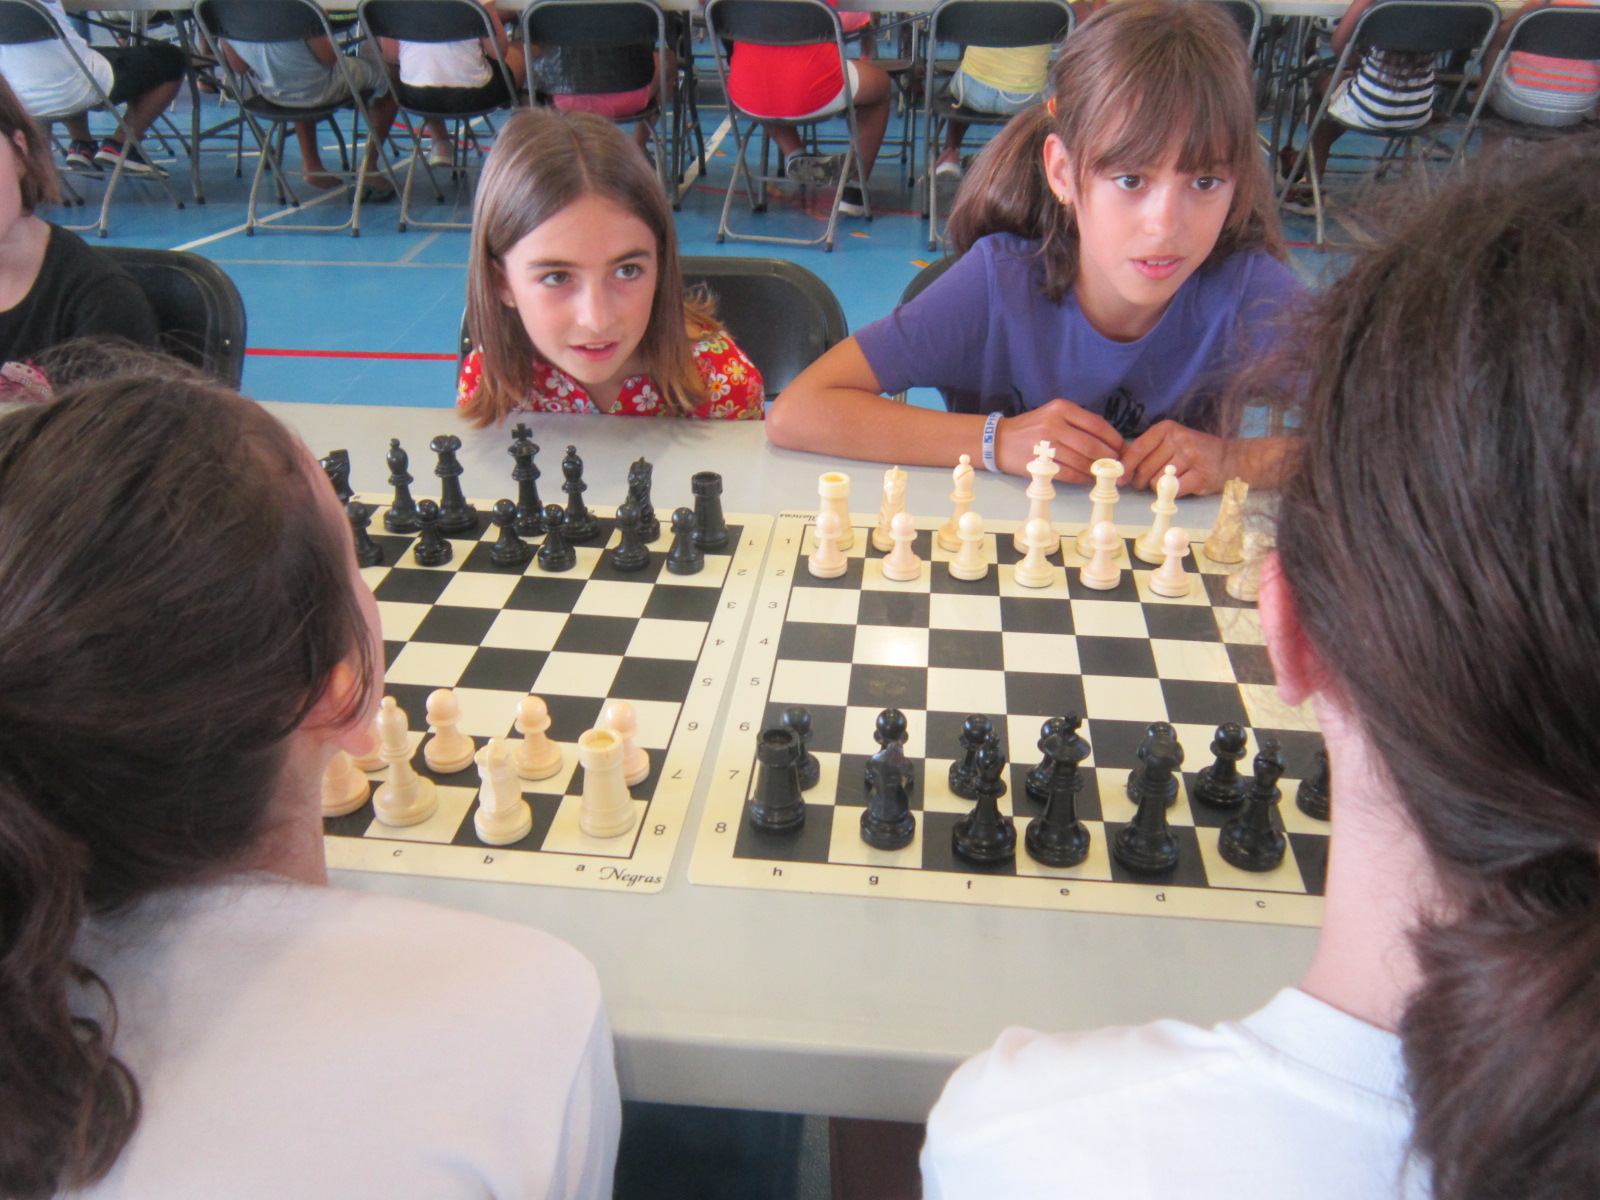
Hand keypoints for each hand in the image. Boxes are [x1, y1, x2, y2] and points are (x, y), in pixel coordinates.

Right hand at [994, 399, 1123, 483]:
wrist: (998, 441)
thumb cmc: (1032, 428)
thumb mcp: (1054, 415)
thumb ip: (1080, 424)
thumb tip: (1111, 442)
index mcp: (1061, 408)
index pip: (1097, 425)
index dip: (1114, 440)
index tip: (1122, 450)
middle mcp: (1054, 424)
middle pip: (1092, 445)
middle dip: (1109, 458)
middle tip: (1117, 466)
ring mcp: (1045, 444)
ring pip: (1082, 461)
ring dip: (1097, 470)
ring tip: (1105, 474)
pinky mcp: (1039, 464)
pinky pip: (1069, 473)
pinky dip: (1083, 478)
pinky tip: (1088, 479)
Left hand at [1120, 421, 1231, 495]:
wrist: (1232, 459)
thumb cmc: (1194, 453)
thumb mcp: (1171, 442)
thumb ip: (1148, 451)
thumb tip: (1121, 467)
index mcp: (1167, 429)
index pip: (1137, 449)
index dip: (1125, 467)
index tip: (1121, 479)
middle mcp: (1179, 439)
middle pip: (1145, 469)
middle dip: (1142, 481)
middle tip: (1150, 482)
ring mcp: (1191, 456)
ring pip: (1158, 481)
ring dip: (1160, 487)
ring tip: (1173, 480)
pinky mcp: (1201, 475)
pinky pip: (1174, 491)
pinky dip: (1174, 493)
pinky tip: (1183, 485)